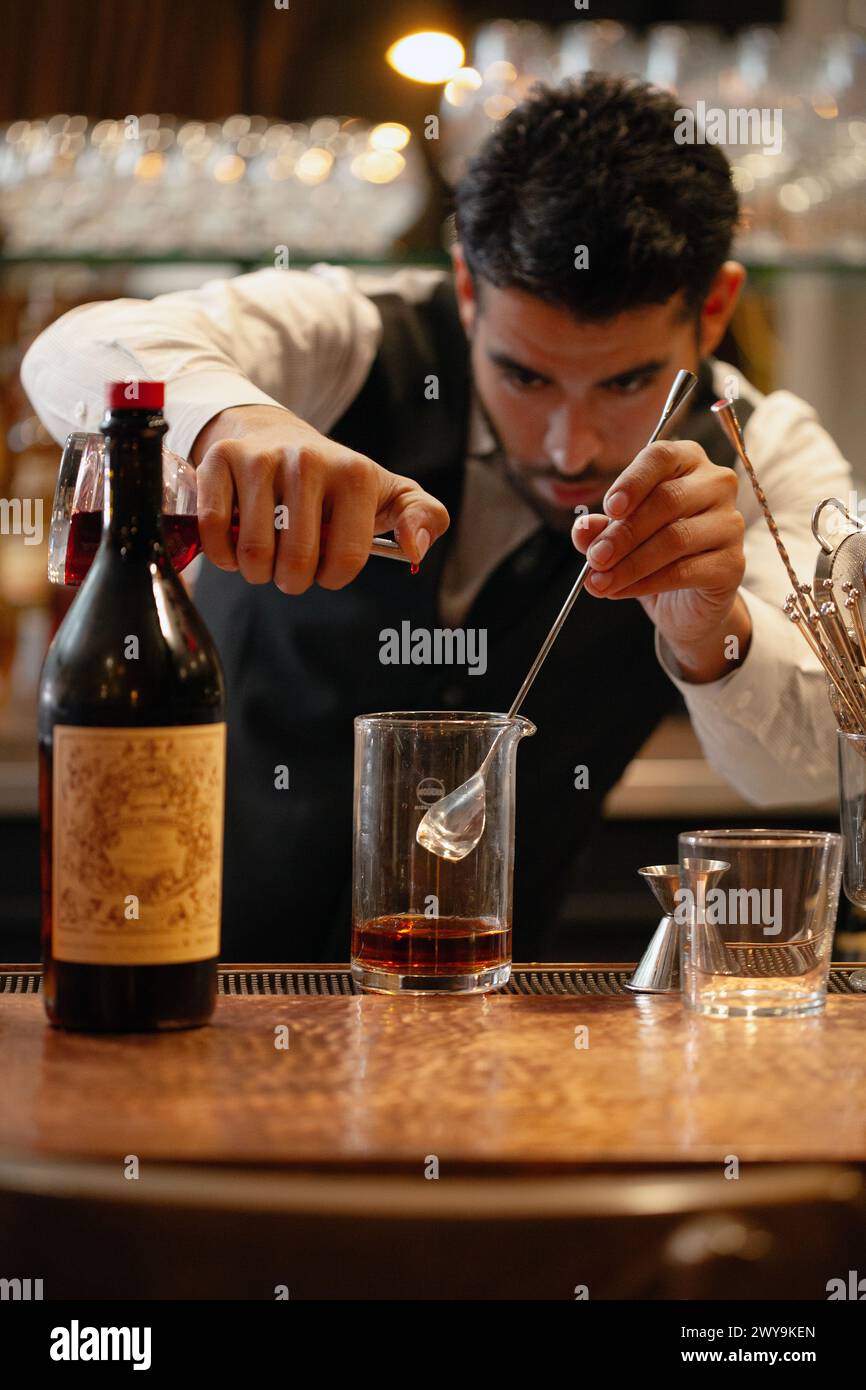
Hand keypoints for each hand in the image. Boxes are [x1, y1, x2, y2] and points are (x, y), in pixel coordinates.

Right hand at [191, 404, 448, 591]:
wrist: (276, 435)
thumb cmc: (337, 482)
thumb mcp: (390, 495)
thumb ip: (424, 518)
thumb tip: (417, 549)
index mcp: (354, 474)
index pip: (345, 559)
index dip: (333, 577)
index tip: (328, 565)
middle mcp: (307, 461)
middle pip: (296, 562)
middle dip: (292, 580)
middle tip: (291, 566)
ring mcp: (260, 458)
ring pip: (254, 553)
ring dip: (256, 572)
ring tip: (265, 556)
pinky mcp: (218, 459)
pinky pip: (214, 530)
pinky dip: (222, 554)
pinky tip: (234, 547)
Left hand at [571, 439, 749, 681]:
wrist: (687, 600)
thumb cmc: (652, 552)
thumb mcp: (620, 536)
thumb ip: (601, 528)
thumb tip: (582, 528)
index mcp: (687, 461)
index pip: (661, 456)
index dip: (632, 481)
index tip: (608, 508)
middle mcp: (716, 484)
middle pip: (668, 500)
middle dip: (623, 533)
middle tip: (594, 558)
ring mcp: (729, 523)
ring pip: (675, 538)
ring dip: (630, 564)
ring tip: (599, 581)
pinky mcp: (732, 563)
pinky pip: (684, 571)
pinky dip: (646, 583)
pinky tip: (621, 591)